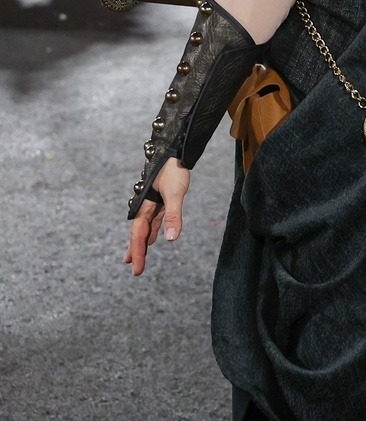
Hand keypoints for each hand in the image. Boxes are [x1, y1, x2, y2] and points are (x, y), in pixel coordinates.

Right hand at [123, 158, 189, 276]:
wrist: (176, 151)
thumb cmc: (175, 170)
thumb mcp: (175, 193)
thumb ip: (173, 215)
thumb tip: (171, 239)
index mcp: (144, 206)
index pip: (138, 235)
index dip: (137, 253)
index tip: (136, 270)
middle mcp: (145, 206)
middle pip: (138, 233)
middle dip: (136, 251)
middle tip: (134, 268)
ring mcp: (153, 203)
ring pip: (145, 227)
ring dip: (142, 242)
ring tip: (138, 256)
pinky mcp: (162, 199)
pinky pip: (154, 219)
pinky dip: (152, 230)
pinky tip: (154, 237)